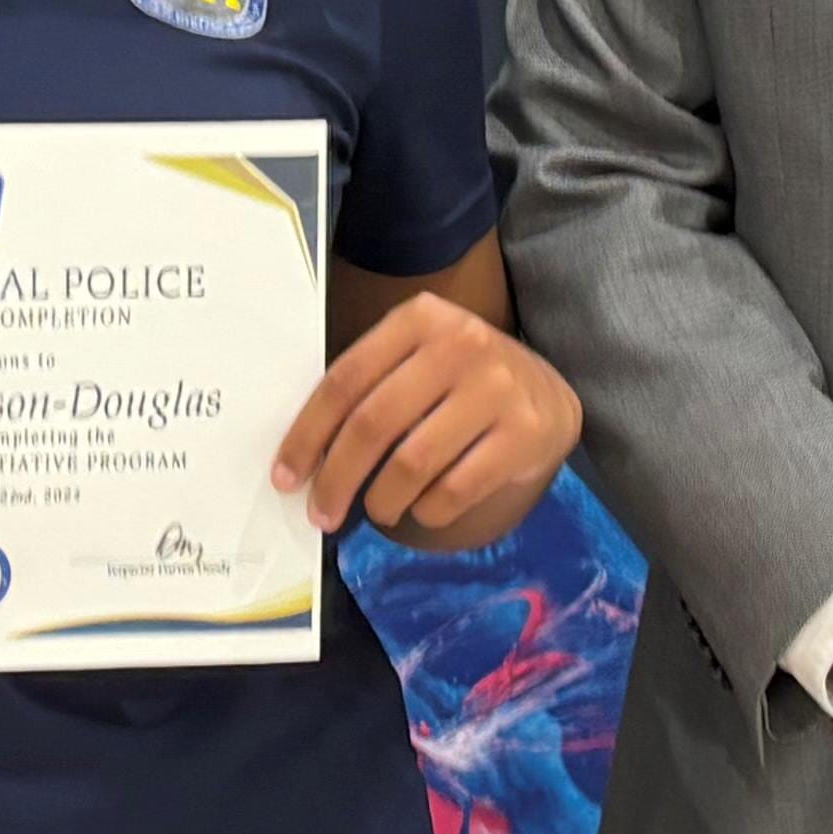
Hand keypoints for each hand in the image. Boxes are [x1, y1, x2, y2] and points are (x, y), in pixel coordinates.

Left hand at [276, 295, 582, 549]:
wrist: (547, 392)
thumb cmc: (458, 380)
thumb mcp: (415, 359)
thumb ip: (367, 388)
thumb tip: (303, 459)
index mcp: (420, 318)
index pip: (346, 381)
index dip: (307, 435)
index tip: (285, 477)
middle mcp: (462, 344)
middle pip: (373, 424)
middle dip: (336, 479)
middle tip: (321, 514)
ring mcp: (498, 388)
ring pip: (412, 463)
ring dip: (381, 502)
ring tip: (378, 510)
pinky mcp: (526, 433)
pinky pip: (454, 490)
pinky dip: (427, 510)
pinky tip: (423, 508)